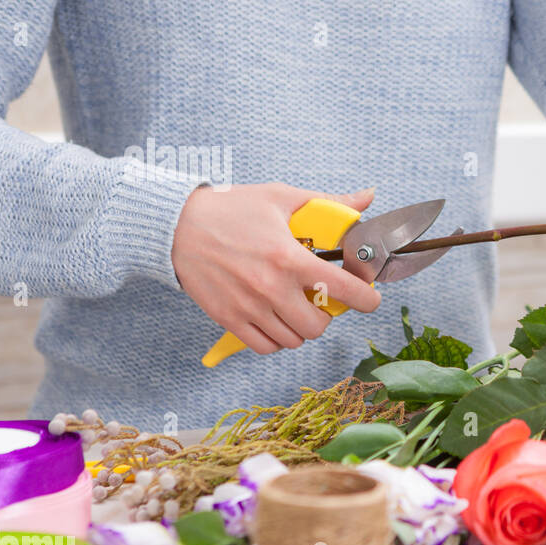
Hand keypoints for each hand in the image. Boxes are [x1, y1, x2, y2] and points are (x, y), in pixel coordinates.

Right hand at [171, 182, 382, 353]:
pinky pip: (265, 346)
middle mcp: (271, 288)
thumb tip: (368, 197)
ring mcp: (249, 307)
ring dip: (301, 327)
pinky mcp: (229, 319)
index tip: (370, 298)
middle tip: (320, 298)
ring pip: (294, 340)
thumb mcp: (282, 198)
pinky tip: (276, 318)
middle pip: (318, 325)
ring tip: (296, 306)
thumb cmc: (231, 209)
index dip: (366, 299)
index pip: (343, 289)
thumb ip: (329, 203)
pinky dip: (277, 338)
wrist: (175, 225)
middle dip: (327, 314)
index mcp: (289, 258)